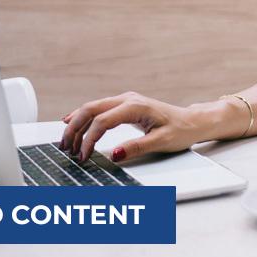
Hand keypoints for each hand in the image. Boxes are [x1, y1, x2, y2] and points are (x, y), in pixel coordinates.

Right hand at [59, 91, 214, 163]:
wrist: (192, 121)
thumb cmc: (181, 131)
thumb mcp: (162, 142)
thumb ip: (137, 148)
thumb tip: (114, 155)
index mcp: (136, 107)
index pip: (102, 122)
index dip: (89, 140)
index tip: (84, 157)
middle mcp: (127, 99)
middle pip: (90, 109)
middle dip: (73, 128)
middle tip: (64, 148)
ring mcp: (125, 100)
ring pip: (92, 108)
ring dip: (77, 124)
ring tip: (66, 143)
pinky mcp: (125, 105)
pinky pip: (98, 109)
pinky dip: (84, 118)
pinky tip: (71, 123)